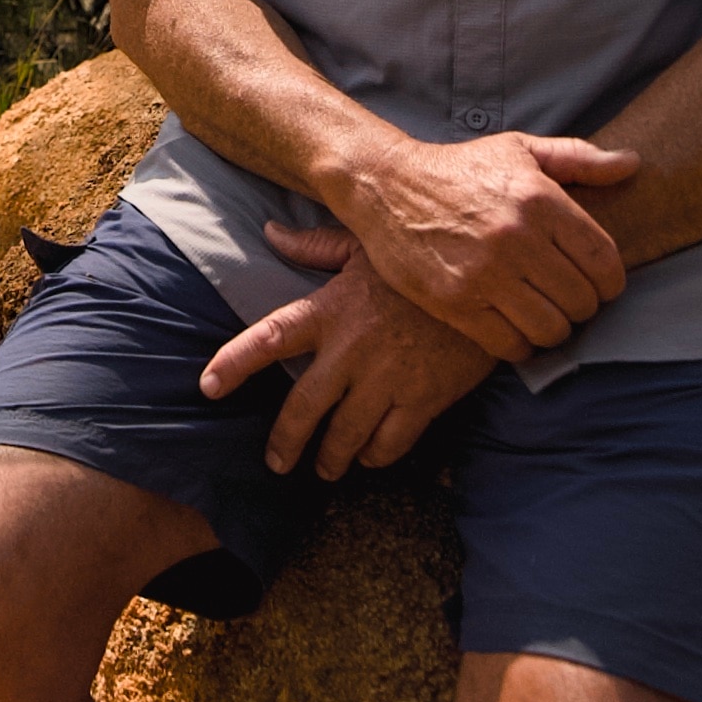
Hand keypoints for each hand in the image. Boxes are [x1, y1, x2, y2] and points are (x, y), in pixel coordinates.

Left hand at [198, 255, 495, 481]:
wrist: (492, 280)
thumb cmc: (422, 260)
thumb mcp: (366, 245)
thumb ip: (315, 247)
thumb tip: (271, 233)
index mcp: (331, 310)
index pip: (269, 338)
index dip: (234, 364)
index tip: (208, 387)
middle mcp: (352, 350)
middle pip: (303, 408)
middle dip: (286, 442)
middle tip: (277, 462)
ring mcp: (388, 378)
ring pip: (345, 436)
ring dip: (331, 459)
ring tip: (326, 468)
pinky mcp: (424, 400)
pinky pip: (390, 444)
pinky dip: (376, 456)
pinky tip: (371, 456)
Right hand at [307, 132, 635, 358]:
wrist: (386, 185)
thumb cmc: (459, 169)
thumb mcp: (519, 150)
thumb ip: (579, 158)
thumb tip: (632, 164)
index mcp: (540, 200)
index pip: (604, 261)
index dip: (610, 282)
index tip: (599, 285)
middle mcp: (516, 238)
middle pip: (581, 301)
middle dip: (581, 307)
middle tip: (565, 299)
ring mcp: (484, 273)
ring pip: (550, 329)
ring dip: (553, 329)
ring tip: (542, 315)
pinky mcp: (454, 302)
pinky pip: (510, 344)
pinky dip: (520, 345)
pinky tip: (513, 327)